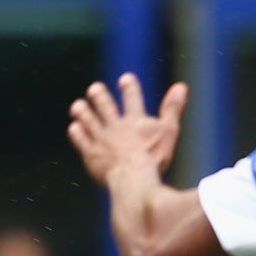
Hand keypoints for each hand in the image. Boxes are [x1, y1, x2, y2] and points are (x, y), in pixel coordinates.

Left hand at [68, 74, 188, 186]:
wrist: (132, 178)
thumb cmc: (154, 157)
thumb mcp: (169, 131)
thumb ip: (173, 108)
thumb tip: (181, 86)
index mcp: (135, 121)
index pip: (132, 99)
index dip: (129, 88)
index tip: (125, 78)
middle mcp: (116, 127)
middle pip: (105, 107)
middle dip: (99, 96)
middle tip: (94, 88)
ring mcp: (102, 140)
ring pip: (89, 122)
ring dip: (83, 112)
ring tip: (77, 105)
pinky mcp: (91, 155)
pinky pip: (81, 141)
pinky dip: (77, 134)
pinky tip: (73, 127)